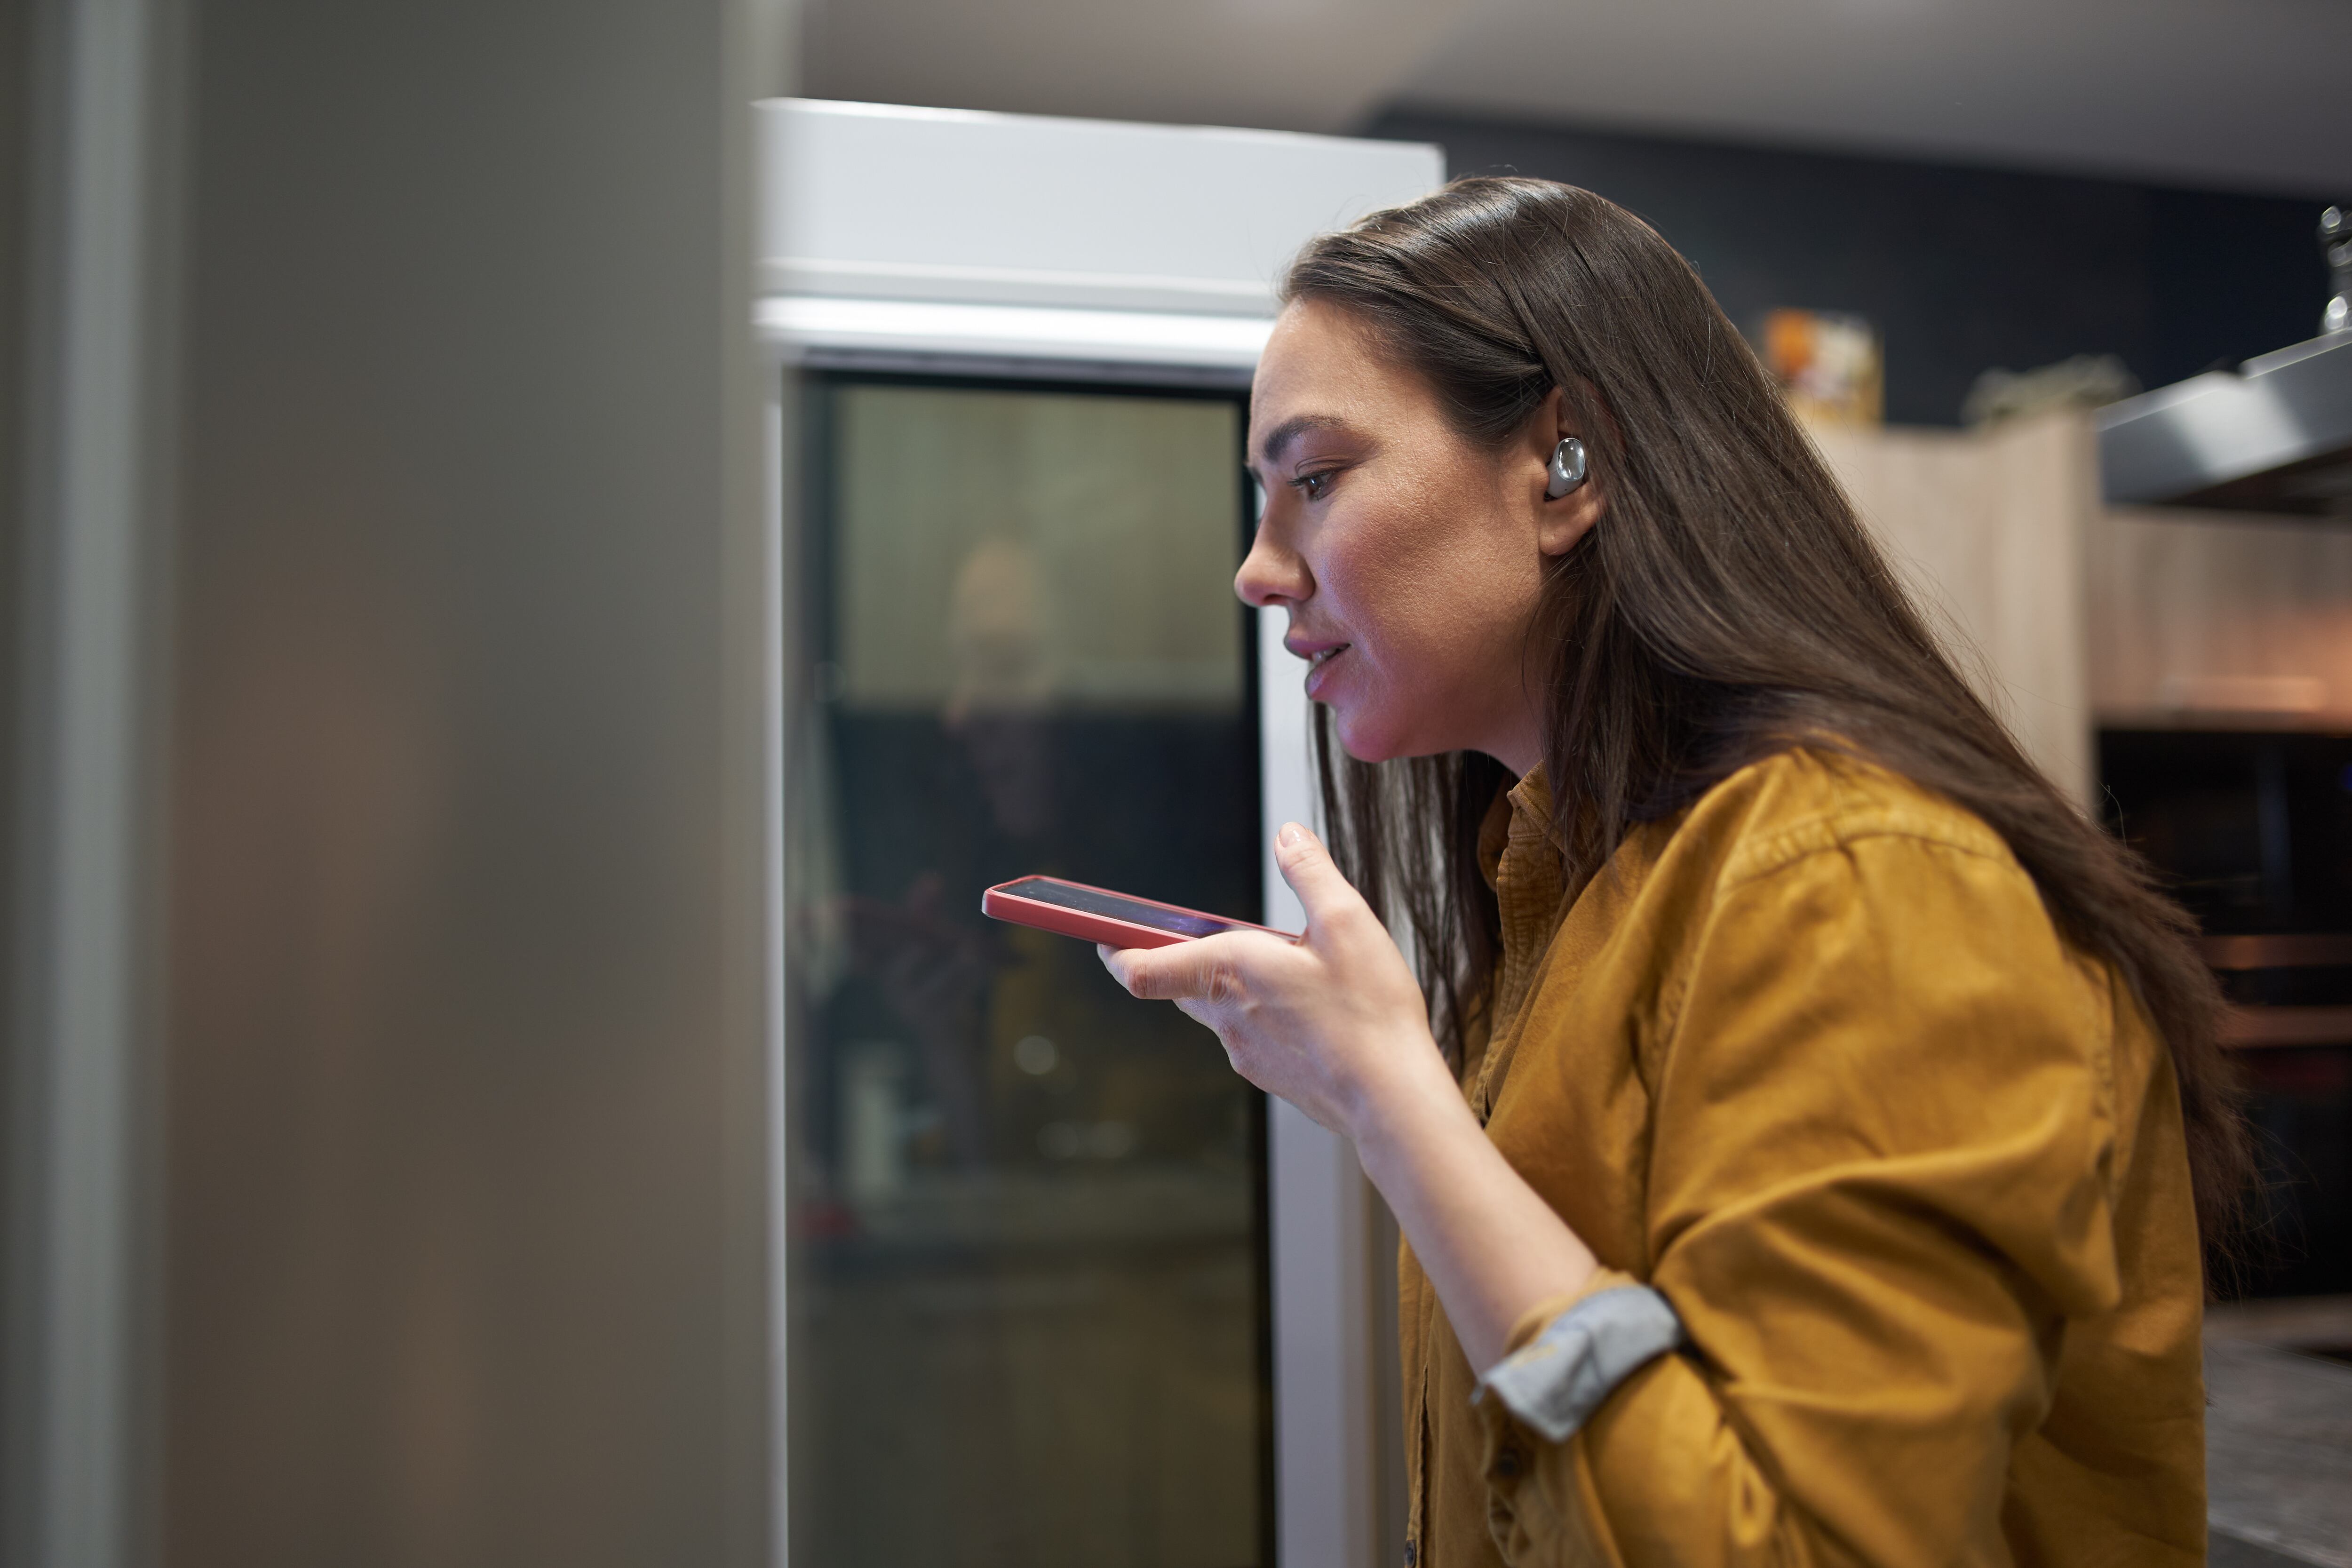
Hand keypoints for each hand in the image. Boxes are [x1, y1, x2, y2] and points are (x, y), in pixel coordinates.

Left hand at [1098, 822, 1454, 1141]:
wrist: (1392, 1099)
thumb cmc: (1369, 1014)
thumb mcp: (1347, 921)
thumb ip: (1310, 873)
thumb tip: (1288, 836)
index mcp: (1229, 971)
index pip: (1142, 968)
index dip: (1115, 951)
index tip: (1102, 936)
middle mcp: (1226, 1016)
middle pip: (1179, 984)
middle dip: (1184, 957)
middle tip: (1209, 934)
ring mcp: (1245, 1052)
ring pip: (1216, 1009)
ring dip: (1230, 985)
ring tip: (1283, 966)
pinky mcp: (1271, 1076)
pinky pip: (1248, 1035)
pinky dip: (1261, 1014)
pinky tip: (1308, 1007)